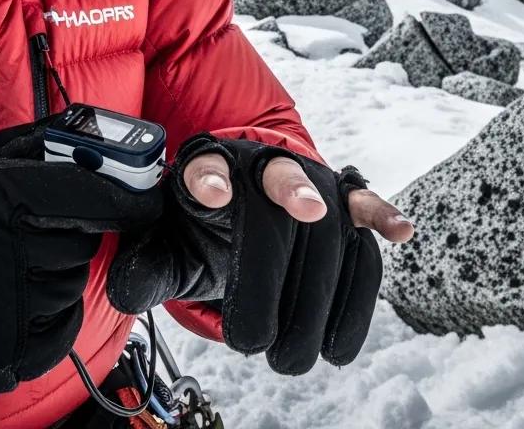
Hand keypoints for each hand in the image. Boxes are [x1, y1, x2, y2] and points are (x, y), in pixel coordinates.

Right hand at [0, 123, 160, 398]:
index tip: (146, 194)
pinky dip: (50, 312)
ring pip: (73, 280)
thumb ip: (32, 144)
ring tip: (9, 263)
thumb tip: (93, 133)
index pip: (84, 192)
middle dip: (73, 229)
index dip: (123, 192)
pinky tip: (13, 296)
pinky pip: (62, 325)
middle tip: (35, 227)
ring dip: (58, 269)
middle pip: (83, 238)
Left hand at [108, 135, 403, 374]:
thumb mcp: (169, 244)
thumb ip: (149, 266)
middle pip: (273, 204)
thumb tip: (123, 291)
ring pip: (323, 222)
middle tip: (254, 343)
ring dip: (320, 293)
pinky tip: (400, 231)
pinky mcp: (341, 196)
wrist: (242, 197)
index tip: (214, 195)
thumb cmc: (202, 226)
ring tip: (308, 357)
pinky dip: (381, 215)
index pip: (206, 167)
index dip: (209, 179)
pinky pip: (363, 204)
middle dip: (268, 274)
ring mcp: (306, 176)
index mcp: (209, 168)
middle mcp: (261, 165)